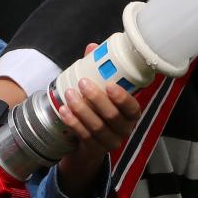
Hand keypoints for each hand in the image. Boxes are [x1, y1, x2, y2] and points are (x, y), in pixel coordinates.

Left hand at [53, 56, 143, 197]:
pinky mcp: (95, 149)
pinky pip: (84, 136)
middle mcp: (124, 129)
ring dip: (82, 110)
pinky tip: (64, 111)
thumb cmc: (99, 110)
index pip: (133, 108)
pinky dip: (73, 122)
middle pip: (112, 116)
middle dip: (96, 99)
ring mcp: (110, 141)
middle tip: (83, 83)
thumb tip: (92, 48)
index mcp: (130, 114)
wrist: (90, 142)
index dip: (123, 98)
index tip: (110, 85)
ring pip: (97, 127)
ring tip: (69, 95)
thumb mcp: (101, 92)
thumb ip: (97, 70)